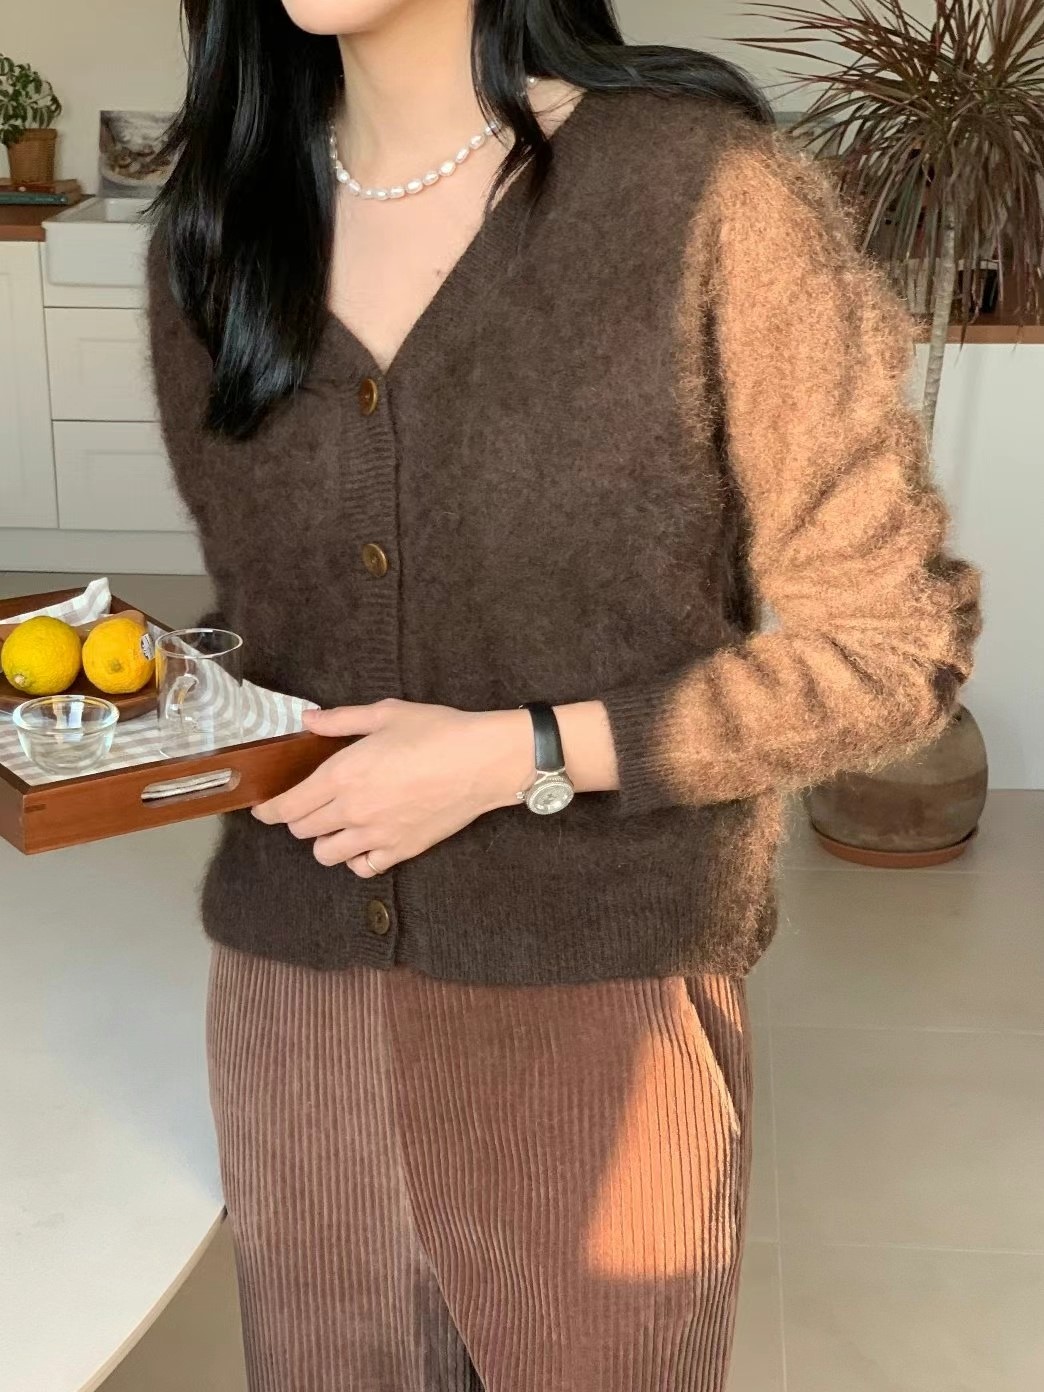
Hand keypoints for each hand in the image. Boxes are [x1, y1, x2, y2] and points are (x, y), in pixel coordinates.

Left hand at [251, 698, 533, 876]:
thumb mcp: (385, 714)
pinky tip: (365, 842)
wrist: (483, 761)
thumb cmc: (438, 732)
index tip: (264, 809)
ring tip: (337, 825)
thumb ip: (341, 720)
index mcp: (342, 775)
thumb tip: (309, 720)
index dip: (269, 810)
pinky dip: (357, 859)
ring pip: (326, 855)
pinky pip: (363, 868)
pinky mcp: (401, 851)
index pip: (288, 806)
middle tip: (308, 806)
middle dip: (298, 820)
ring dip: (324, 841)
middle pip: (302, 831)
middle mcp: (352, 811)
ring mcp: (376, 835)